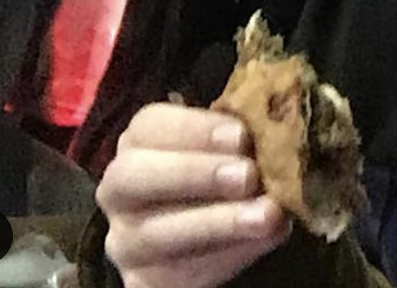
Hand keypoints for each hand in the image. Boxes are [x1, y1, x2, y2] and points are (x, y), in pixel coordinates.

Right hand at [97, 103, 289, 287]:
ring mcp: (126, 240)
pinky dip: (226, 256)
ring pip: (157, 233)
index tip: (241, 134)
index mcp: (137, 141)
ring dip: (218, 222)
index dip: (195, 128)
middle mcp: (119, 190)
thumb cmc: (224, 166)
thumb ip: (238, 134)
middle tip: (248, 174)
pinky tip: (262, 240)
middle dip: (193, 172)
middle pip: (134, 176)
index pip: (148, 125)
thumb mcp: (227, 143)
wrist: (216, 229)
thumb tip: (277, 125)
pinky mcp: (142, 281)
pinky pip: (175, 274)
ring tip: (267, 214)